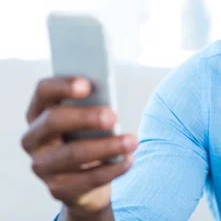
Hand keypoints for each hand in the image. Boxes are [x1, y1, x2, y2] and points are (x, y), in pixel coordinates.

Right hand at [21, 77, 136, 218]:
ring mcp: (42, 165)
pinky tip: (129, 159)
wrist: (84, 180)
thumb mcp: (88, 120)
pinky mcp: (57, 188)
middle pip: (54, 120)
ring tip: (132, 141)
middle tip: (114, 116)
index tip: (88, 85)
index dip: (63, 85)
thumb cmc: (87, 138)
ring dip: (107, 146)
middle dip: (86, 117)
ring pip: (72, 154)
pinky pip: (87, 179)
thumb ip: (93, 107)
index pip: (43, 91)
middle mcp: (34, 138)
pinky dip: (113, 169)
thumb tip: (109, 104)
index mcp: (40, 112)